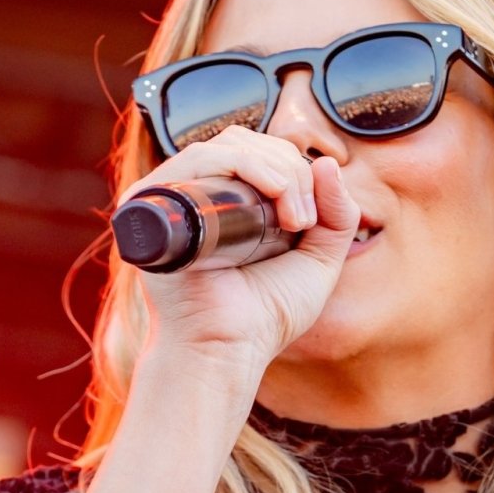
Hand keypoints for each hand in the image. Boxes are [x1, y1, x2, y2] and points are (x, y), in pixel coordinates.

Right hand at [117, 126, 360, 371]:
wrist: (227, 351)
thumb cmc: (265, 317)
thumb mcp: (318, 262)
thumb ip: (337, 217)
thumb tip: (328, 164)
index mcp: (230, 203)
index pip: (263, 153)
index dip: (297, 170)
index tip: (313, 219)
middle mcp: (200, 195)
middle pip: (248, 142)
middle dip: (290, 170)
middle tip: (304, 221)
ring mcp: (175, 196)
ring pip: (230, 146)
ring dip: (275, 170)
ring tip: (293, 218)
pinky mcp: (156, 202)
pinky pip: (201, 159)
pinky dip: (244, 164)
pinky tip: (273, 193)